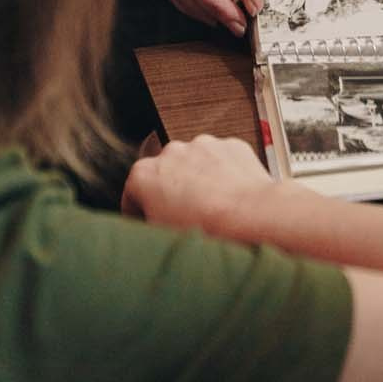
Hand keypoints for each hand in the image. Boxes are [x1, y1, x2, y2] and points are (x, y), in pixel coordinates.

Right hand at [122, 133, 274, 231]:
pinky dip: (223, 173)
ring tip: (211, 208)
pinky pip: (221, 159)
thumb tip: (148, 230)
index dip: (140, 213)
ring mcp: (202, 144)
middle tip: (184, 217)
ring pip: (195, 163)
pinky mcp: (230, 145)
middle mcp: (171, 152)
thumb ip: (146, 226)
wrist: (250, 215)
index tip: (148, 222)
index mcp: (144, 174)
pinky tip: (230, 196)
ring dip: (198, 180)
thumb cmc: (206, 229)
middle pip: (165, 174)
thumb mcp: (160, 237)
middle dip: (171, 192)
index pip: (132, 194)